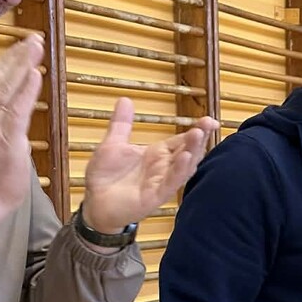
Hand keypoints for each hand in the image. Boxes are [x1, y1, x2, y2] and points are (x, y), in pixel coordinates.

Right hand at [0, 35, 42, 240]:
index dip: (4, 61)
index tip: (19, 46)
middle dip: (15, 56)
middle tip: (33, 39)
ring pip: (5, 89)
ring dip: (22, 65)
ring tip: (36, 47)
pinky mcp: (5, 141)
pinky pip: (16, 111)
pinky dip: (26, 91)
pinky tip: (35, 75)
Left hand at [82, 98, 218, 231]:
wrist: (93, 202)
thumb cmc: (105, 176)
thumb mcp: (112, 144)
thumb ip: (121, 123)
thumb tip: (125, 99)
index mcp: (158, 154)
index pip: (182, 139)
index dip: (197, 129)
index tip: (209, 119)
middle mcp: (164, 167)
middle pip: (188, 150)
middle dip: (199, 137)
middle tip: (208, 123)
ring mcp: (162, 181)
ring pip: (184, 166)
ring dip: (193, 151)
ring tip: (199, 135)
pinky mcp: (156, 196)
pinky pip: (171, 182)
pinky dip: (179, 170)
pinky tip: (185, 158)